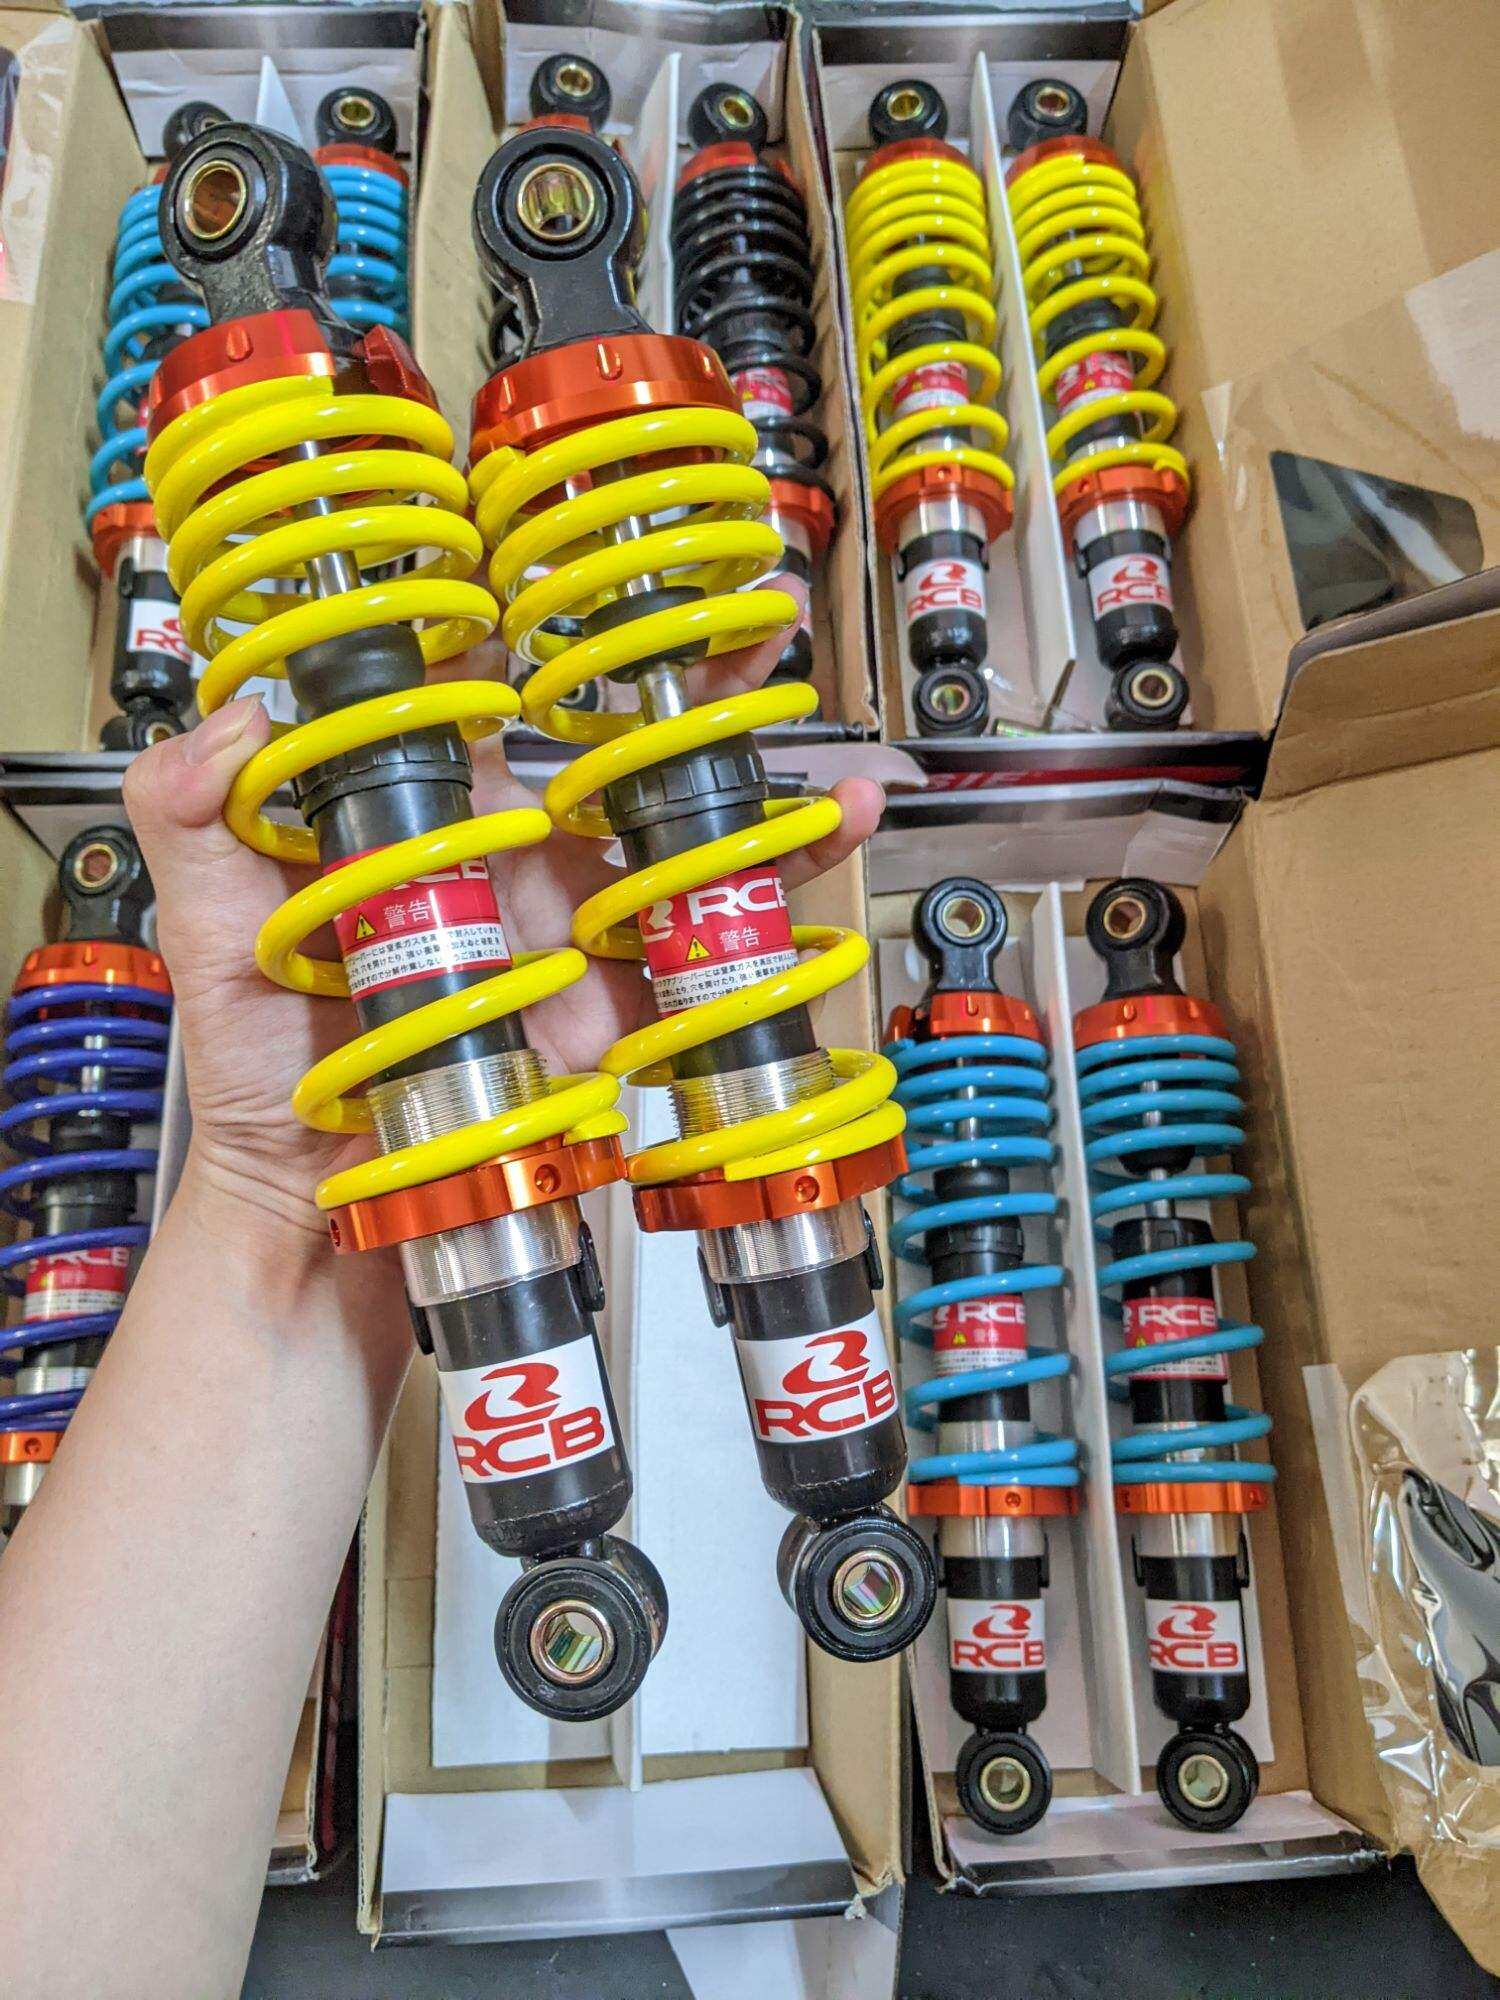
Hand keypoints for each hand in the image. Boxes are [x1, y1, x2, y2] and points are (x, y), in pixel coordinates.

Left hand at [122, 593, 881, 1236]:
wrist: (330, 1214)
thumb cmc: (265, 1074)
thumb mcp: (209, 936)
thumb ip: (192, 820)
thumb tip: (237, 719)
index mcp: (434, 825)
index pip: (497, 700)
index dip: (549, 628)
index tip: (599, 578)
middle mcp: (523, 866)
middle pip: (626, 755)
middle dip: (704, 686)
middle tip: (759, 619)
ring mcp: (584, 938)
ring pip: (691, 845)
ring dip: (770, 796)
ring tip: (831, 761)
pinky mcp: (626, 1013)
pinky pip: (715, 959)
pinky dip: (784, 909)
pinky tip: (830, 852)